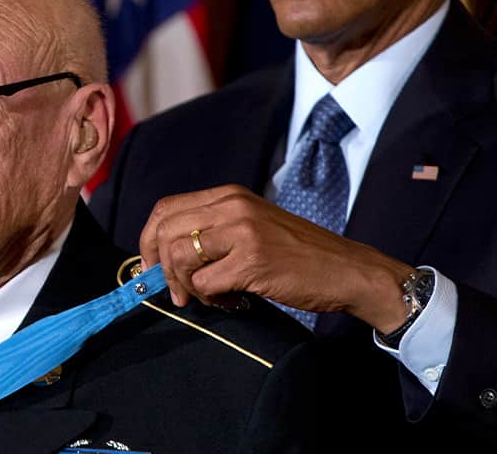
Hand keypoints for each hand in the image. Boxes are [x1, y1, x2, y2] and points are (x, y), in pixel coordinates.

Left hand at [138, 185, 414, 330]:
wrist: (346, 269)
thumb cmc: (300, 254)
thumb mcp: (254, 225)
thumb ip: (215, 230)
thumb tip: (166, 255)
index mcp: (230, 194)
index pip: (166, 209)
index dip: (149, 240)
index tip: (151, 266)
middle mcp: (233, 205)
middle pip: (164, 231)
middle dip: (159, 267)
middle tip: (175, 291)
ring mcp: (243, 232)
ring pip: (179, 257)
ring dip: (184, 285)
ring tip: (206, 297)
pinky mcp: (252, 261)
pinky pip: (204, 283)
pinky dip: (209, 299)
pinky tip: (230, 301)